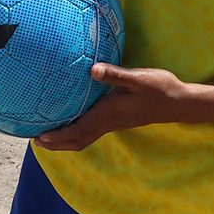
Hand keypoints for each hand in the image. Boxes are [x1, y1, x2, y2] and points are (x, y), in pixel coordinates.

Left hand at [32, 63, 183, 150]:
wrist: (178, 102)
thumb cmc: (159, 87)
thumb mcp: (138, 78)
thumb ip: (115, 74)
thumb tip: (93, 70)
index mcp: (109, 113)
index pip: (79, 130)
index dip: (59, 136)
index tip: (40, 138)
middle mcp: (109, 122)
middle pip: (78, 140)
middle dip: (56, 143)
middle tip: (35, 140)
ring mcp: (113, 123)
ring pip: (84, 138)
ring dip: (65, 140)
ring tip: (47, 136)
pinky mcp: (117, 120)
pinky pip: (91, 131)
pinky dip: (76, 133)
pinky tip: (70, 123)